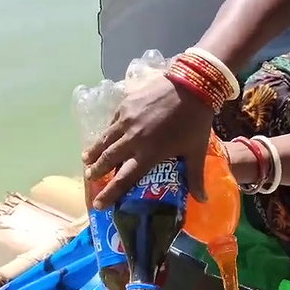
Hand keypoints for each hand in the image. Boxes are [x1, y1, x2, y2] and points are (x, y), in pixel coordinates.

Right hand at [82, 74, 214, 208]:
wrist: (192, 84)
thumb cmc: (195, 121)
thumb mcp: (197, 151)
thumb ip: (196, 177)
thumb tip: (203, 200)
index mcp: (149, 154)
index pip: (124, 179)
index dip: (110, 194)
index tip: (98, 204)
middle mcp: (133, 139)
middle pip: (108, 159)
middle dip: (96, 170)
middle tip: (90, 178)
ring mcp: (126, 120)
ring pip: (104, 139)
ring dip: (94, 151)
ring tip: (86, 159)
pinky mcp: (126, 104)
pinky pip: (112, 122)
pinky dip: (106, 132)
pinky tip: (104, 135)